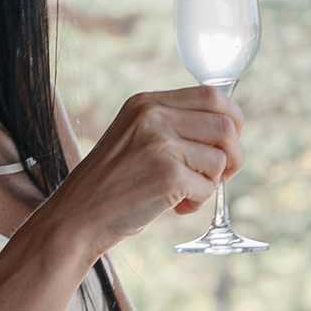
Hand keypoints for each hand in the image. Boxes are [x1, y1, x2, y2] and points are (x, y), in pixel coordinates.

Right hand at [46, 87, 244, 255]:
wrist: (77, 216)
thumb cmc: (111, 183)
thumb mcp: (135, 136)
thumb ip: (171, 125)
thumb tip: (228, 128)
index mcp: (146, 102)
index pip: (212, 95)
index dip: (232, 119)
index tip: (228, 142)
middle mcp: (153, 116)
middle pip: (225, 125)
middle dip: (233, 155)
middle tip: (218, 176)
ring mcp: (160, 144)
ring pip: (220, 159)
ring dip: (210, 182)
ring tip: (184, 194)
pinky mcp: (168, 175)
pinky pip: (207, 188)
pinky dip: (197, 202)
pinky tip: (174, 207)